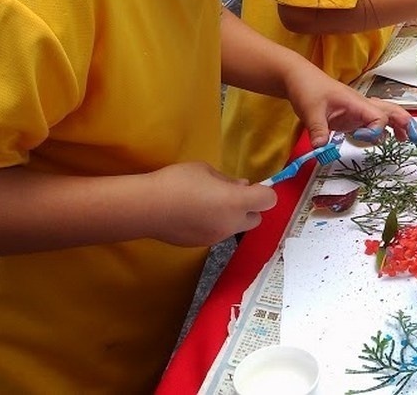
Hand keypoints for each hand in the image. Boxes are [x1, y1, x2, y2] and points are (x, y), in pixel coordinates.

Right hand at [146, 162, 278, 246]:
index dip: (263, 192)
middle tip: (229, 195)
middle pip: (256, 218)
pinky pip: (218, 233)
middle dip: (248, 207)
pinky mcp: (202, 245)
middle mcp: (231, 223)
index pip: (269, 200)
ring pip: (236, 227)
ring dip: (231, 217)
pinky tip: (194, 216)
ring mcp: (217, 237)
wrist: (147, 208)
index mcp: (236, 202)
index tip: (251, 186)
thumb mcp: (206, 170)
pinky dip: (214, 225)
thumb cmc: (178, 181)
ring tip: (207, 204)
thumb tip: (242, 186)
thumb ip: (228, 180)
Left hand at [284, 73, 415, 149]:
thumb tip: (321, 150)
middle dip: (404, 122)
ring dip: (398, 124)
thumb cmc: (308, 89)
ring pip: (385, 115)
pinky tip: (388, 138)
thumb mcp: (310, 111)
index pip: (377, 116)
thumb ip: (318, 130)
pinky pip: (374, 122)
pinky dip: (384, 128)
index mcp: (356, 102)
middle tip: (414, 138)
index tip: (360, 138)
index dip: (374, 130)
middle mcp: (362, 105)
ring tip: (407, 139)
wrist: (300, 78)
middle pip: (390, 111)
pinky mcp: (353, 116)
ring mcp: (358, 111)